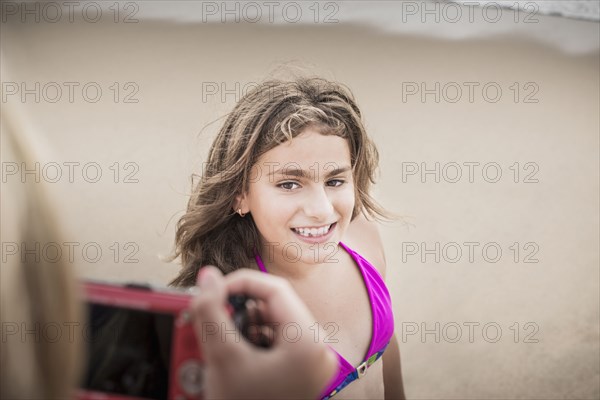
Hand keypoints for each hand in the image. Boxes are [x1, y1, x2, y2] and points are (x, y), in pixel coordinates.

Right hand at [190, 266, 337, 399]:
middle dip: (235, 309)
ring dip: (239, 328)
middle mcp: (315, 351)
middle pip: (271, 308)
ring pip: (269, 326)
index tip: (212, 291)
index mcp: (308, 342)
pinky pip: (272, 346)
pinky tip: (230, 358)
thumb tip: (208, 278)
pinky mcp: (297, 376)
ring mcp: (308, 366)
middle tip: (209, 315)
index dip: (240, 283)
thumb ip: (212, 312)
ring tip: (216, 342)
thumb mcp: (223, 359)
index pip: (274, 288)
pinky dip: (248, 345)